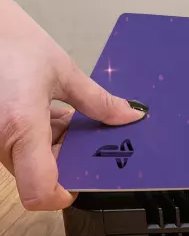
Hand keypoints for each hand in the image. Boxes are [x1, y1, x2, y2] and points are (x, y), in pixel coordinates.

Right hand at [0, 0, 146, 209]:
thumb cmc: (7, 40)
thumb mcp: (62, 71)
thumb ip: (97, 101)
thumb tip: (128, 115)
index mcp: (21, 128)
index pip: (40, 192)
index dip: (66, 196)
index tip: (88, 181)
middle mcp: (0, 139)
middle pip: (39, 176)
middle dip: (69, 159)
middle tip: (88, 136)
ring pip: (30, 161)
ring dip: (55, 146)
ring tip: (66, 114)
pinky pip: (19, 146)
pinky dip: (39, 136)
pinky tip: (49, 111)